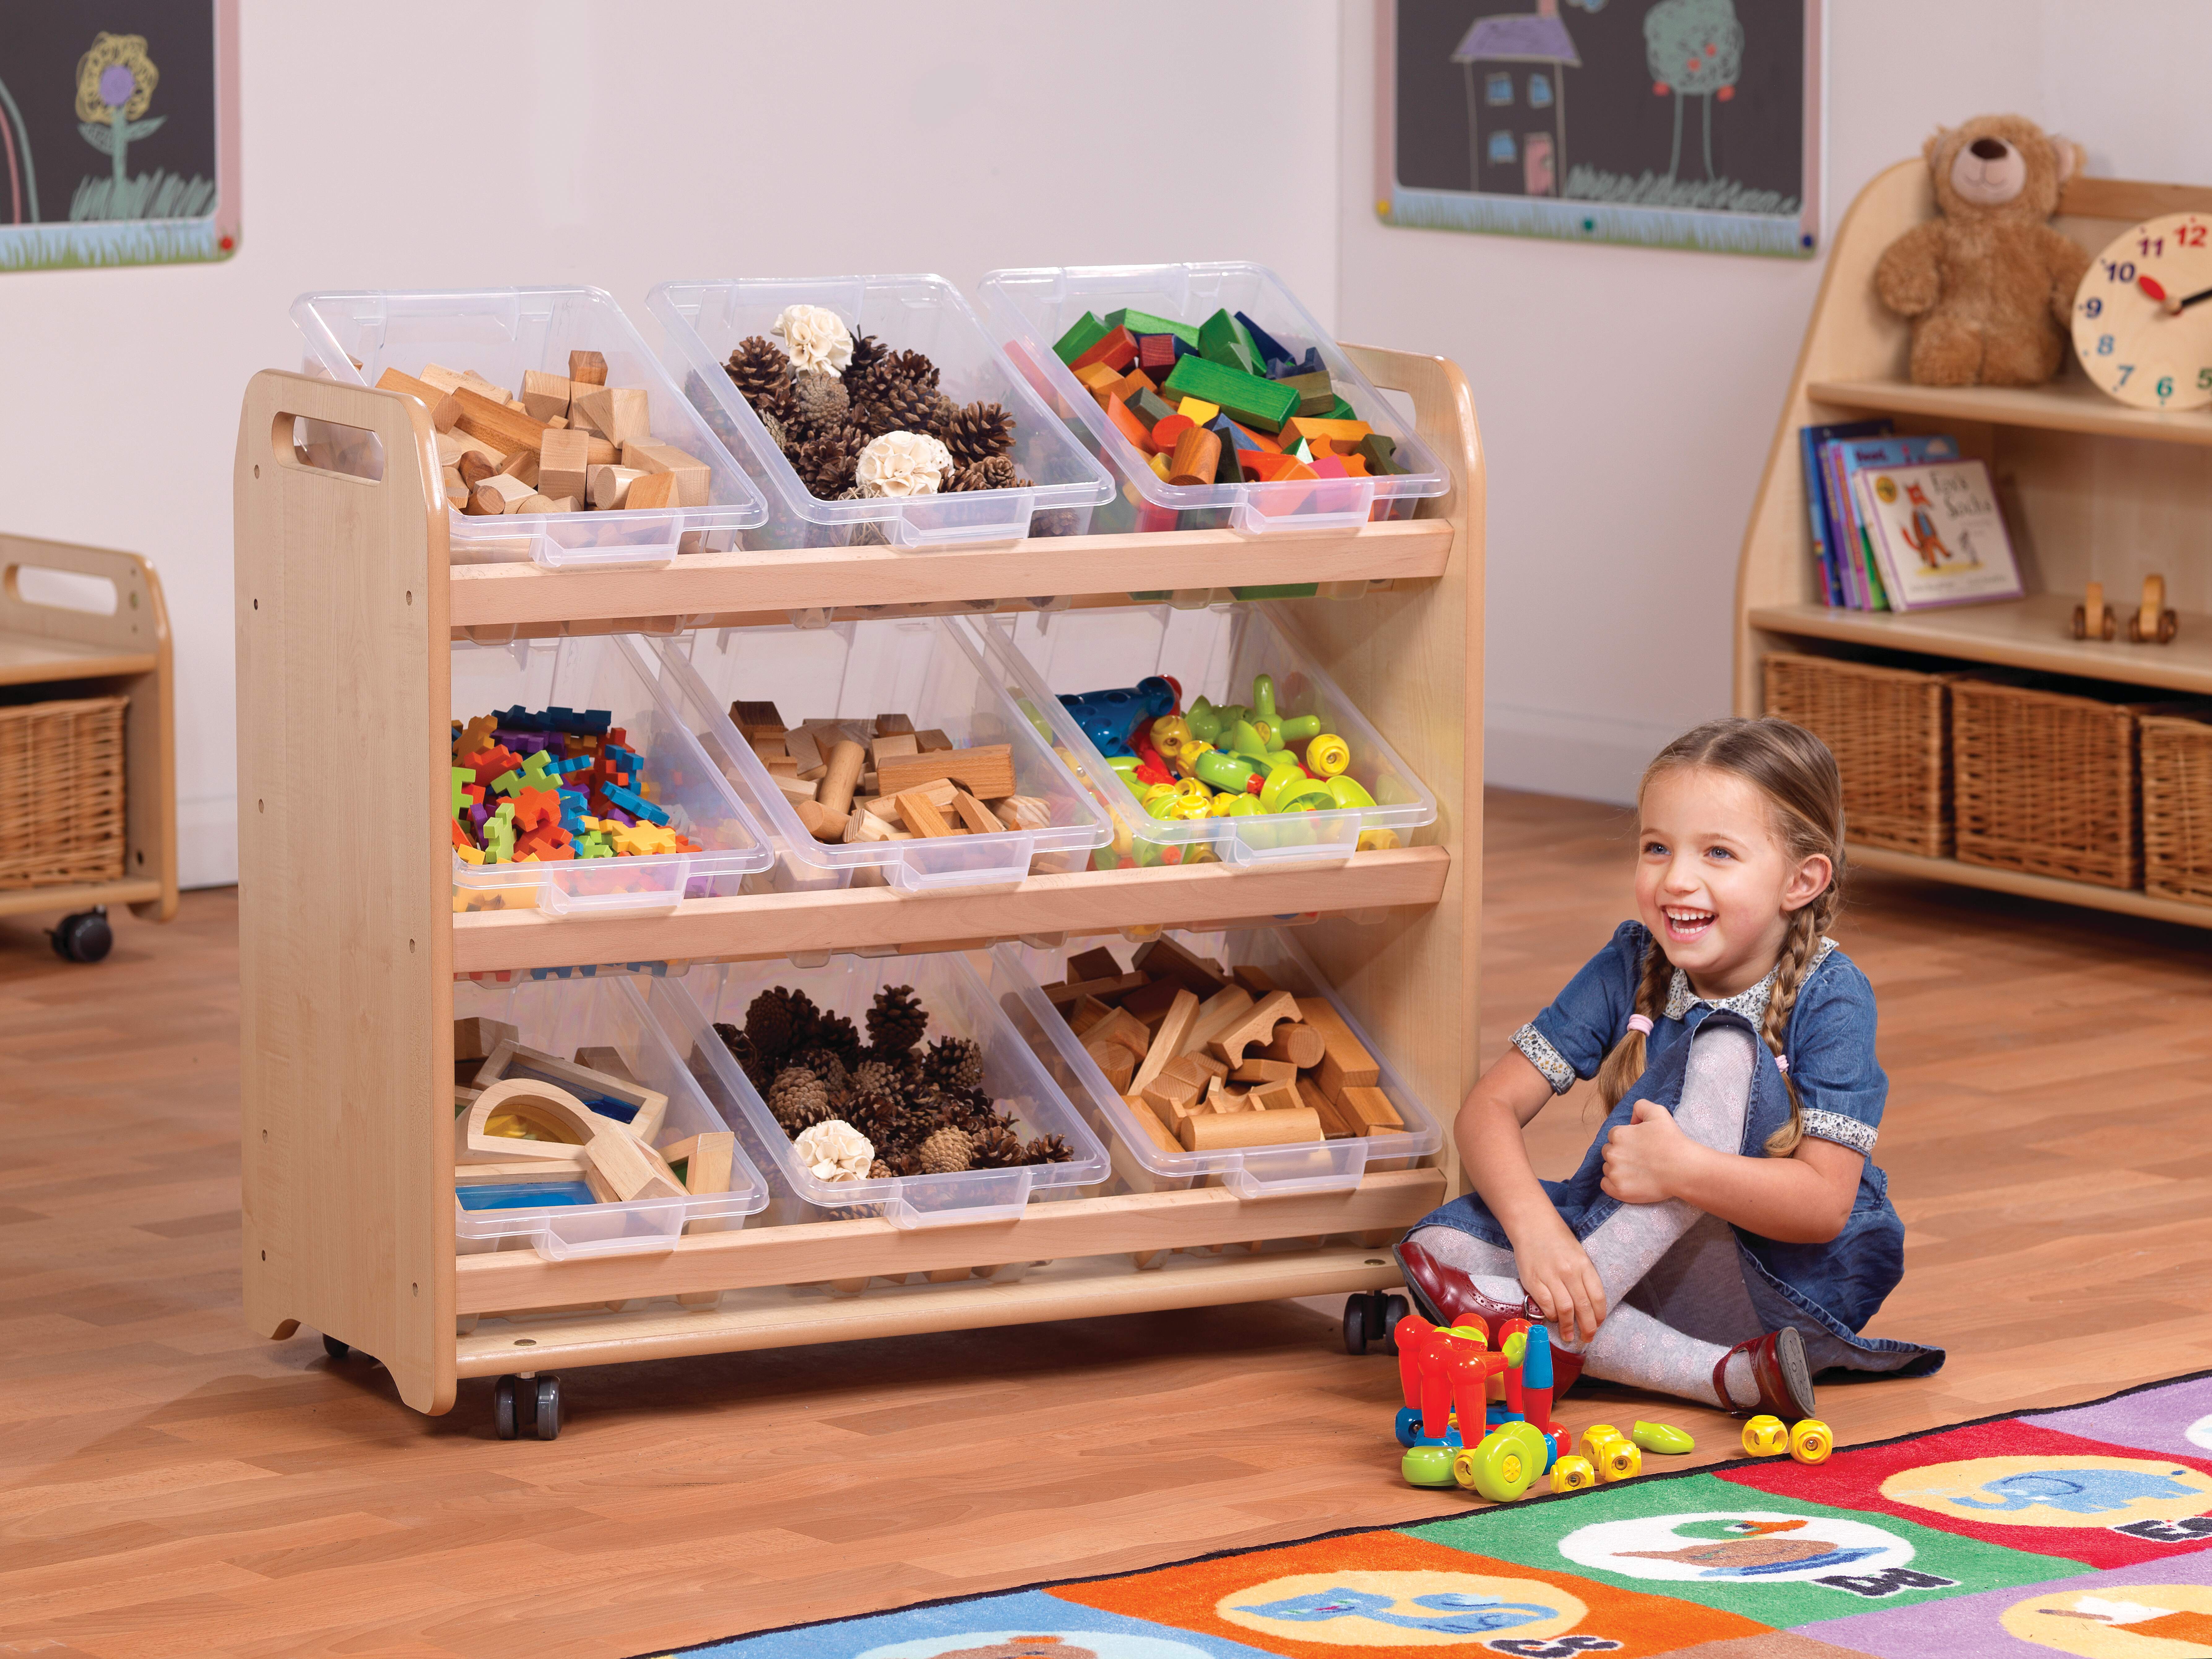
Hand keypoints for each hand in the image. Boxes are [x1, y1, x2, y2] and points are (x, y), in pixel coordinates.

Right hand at [1512, 1225, 1606, 1345]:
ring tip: (1569, 1336)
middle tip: (1587, 1338)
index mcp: (1584, 1265)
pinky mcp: (1533, 1280)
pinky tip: (1553, 1318)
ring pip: (1565, 1310)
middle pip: (1583, 1308)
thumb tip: (1589, 1305)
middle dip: (1587, 1328)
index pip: (1598, 1297)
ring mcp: (1550, 1276)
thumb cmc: (1557, 1239)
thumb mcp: (1578, 1254)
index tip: (1598, 1325)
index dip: (1600, 1316)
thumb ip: (1584, 1277)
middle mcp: (1569, 1272)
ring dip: (1568, 1327)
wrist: (1532, 1224)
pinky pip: (1546, 1305)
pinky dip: (1551, 1315)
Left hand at [1601, 1097, 1695, 1204]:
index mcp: (1618, 1134)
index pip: (1614, 1136)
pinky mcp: (1618, 1190)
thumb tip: (1631, 1119)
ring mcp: (1614, 1173)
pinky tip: (1629, 1182)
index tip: (1640, 1147)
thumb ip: (1641, 1106)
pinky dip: (1613, 1184)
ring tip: (1638, 1171)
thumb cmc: (1672, 1141)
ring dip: (1617, 1169)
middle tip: (1639, 1159)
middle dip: (1620, 1154)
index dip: (1627, 1140)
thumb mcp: (1658, 1112)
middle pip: (1608, 1151)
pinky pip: (1605, 1185)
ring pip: (1607, 1168)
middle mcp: (1612, 1153)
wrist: (1684, 1169)